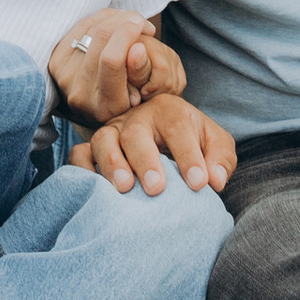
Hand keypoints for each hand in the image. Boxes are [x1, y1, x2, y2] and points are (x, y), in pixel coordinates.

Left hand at [49, 9, 181, 122]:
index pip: (111, 61)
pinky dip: (101, 18)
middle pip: (99, 38)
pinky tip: (116, 21)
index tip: (146, 27)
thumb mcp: (145, 91)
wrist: (101, 109)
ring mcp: (64, 77)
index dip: (127, 36)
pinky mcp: (57, 61)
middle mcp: (79, 94)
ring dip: (115, 17)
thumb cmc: (132, 99)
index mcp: (105, 107)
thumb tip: (137, 48)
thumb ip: (142, 70)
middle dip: (124, 20)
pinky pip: (81, 26)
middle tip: (141, 22)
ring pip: (90, 28)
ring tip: (132, 22)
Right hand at [76, 92, 237, 196]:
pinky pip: (79, 155)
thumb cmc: (191, 143)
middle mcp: (137, 118)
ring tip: (125, 188)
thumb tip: (215, 180)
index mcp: (169, 111)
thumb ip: (221, 158)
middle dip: (145, 160)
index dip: (189, 156)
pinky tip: (93, 189)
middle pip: (135, 132)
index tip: (199, 185)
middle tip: (157, 188)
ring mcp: (112, 132)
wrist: (164, 140)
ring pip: (103, 141)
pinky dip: (82, 170)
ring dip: (112, 163)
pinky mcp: (92, 149)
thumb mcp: (214, 144)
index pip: (178, 128)